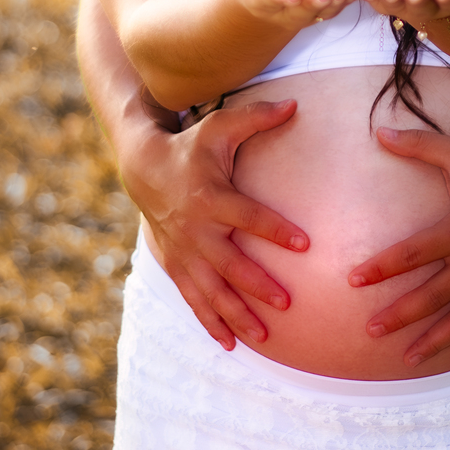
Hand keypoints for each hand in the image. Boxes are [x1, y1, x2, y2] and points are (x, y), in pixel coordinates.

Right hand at [120, 95, 308, 350]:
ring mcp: (185, 253)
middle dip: (258, 285)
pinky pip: (193, 300)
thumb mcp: (220, 127)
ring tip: (265, 335)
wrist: (143, 169)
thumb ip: (257, 117)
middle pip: (230, 263)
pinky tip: (231, 344)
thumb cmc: (191, 146)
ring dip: (237, 314)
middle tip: (287, 301)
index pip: (249, 216)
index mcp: (213, 197)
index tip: (306, 244)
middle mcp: (197, 230)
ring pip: (212, 290)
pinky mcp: (176, 266)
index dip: (276, 229)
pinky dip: (210, 322)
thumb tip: (296, 104)